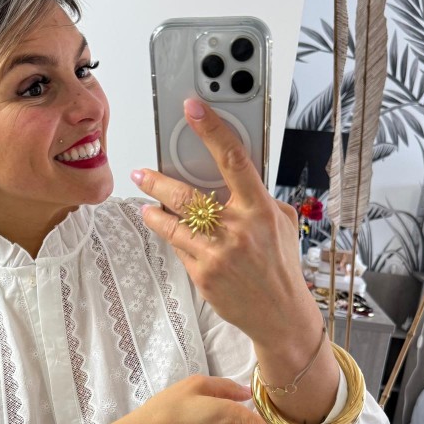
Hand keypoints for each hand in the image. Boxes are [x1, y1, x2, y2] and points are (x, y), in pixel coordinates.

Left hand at [132, 98, 315, 348]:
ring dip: (154, 212)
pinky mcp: (203, 275)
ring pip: (172, 224)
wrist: (279, 314)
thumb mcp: (281, 223)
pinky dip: (171, 236)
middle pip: (187, 195)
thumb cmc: (280, 265)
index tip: (193, 108)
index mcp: (260, 209)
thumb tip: (229, 177)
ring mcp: (217, 254)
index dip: (212, 130)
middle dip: (158, 181)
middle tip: (142, 173)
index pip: (233, 159)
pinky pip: (179, 248)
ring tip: (146, 205)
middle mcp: (238, 229)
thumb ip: (256, 198)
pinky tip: (166, 230)